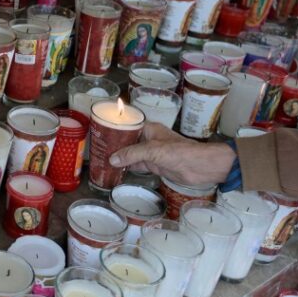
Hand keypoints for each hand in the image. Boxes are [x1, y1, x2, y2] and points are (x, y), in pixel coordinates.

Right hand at [110, 122, 235, 185]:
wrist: (200, 167)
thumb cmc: (179, 152)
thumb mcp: (152, 151)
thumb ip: (132, 154)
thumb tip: (112, 160)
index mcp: (149, 129)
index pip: (128, 126)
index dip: (115, 129)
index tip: (99, 133)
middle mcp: (148, 139)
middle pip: (127, 141)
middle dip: (114, 145)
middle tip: (97, 149)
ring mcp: (151, 153)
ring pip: (131, 154)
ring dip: (120, 157)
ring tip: (102, 160)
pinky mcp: (154, 165)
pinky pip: (137, 165)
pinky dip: (127, 167)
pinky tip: (116, 170)